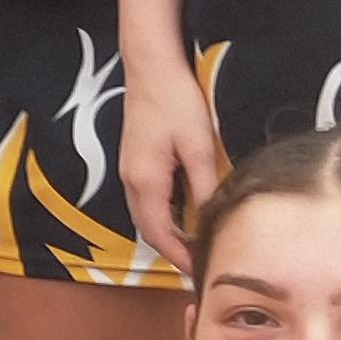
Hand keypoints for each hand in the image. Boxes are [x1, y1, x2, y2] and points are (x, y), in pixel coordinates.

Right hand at [120, 49, 227, 268]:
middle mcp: (131, 181)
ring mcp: (129, 172)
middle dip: (172, 251)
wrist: (150, 68)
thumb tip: (210, 220)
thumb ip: (203, 186)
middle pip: (148, 230)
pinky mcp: (134, 162)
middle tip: (199, 265)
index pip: (160, 234)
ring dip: (166, 235)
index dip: (179, 257)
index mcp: (145, 181)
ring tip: (193, 246)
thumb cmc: (175, 101)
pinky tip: (182, 216)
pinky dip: (162, 217)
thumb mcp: (199, 145)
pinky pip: (146, 201)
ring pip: (145, 217)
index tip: (199, 272)